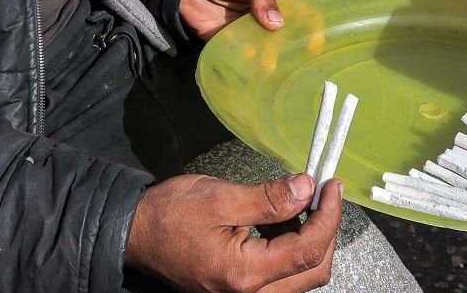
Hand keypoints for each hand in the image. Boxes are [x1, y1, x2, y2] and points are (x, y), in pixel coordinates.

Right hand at [127, 173, 340, 292]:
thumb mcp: (220, 197)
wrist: (135, 234)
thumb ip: (268, 197)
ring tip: (300, 202)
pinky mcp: (242, 287)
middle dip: (325, 230)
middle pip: (312, 271)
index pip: (307, 250)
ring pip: (301, 276)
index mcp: (245, 274)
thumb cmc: (170, 215)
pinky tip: (283, 219)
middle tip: (322, 193)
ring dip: (310, 238)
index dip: (328, 216)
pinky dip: (291, 246)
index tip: (331, 185)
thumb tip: (307, 189)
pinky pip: (282, 274)